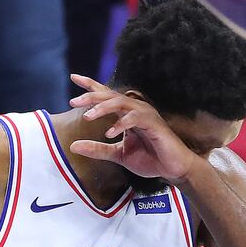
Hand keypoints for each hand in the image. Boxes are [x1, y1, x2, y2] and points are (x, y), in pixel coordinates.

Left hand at [68, 74, 199, 183]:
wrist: (172, 169)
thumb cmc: (149, 159)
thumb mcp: (118, 155)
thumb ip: (97, 149)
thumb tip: (73, 146)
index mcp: (126, 114)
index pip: (106, 95)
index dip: (91, 85)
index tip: (74, 77)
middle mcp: (134, 110)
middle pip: (110, 95)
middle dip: (91, 96)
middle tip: (74, 101)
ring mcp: (145, 115)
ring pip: (121, 103)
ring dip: (103, 107)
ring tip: (88, 116)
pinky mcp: (154, 124)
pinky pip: (135, 119)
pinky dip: (121, 124)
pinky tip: (109, 133)